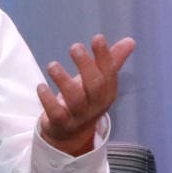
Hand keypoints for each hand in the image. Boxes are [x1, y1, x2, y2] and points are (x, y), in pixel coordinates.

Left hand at [37, 34, 136, 155]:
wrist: (70, 134)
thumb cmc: (86, 100)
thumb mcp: (99, 82)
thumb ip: (112, 61)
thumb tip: (130, 41)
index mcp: (107, 93)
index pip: (109, 74)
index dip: (105, 56)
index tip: (97, 38)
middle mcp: (95, 105)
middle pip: (95, 86)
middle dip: (86, 65)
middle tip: (75, 47)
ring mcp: (79, 116)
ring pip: (74, 99)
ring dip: (63, 80)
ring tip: (52, 65)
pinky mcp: (61, 124)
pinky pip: (56, 113)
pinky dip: (48, 100)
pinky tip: (41, 86)